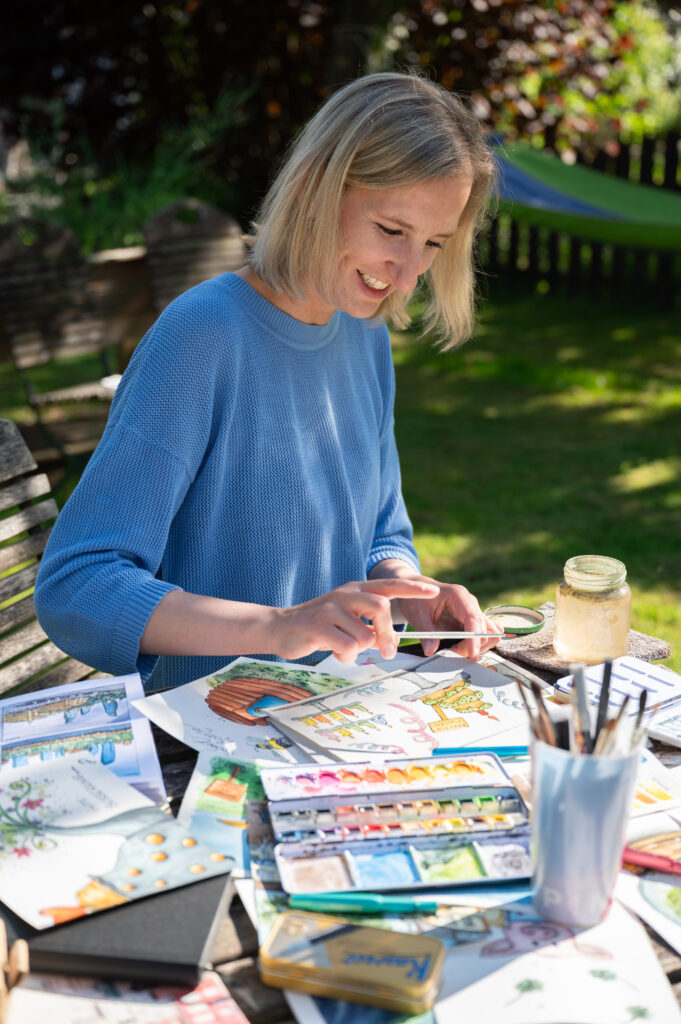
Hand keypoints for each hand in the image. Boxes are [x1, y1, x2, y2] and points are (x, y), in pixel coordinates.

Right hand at [270, 578, 439, 662]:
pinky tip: (332, 650)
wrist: (280, 627)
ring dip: (358, 649)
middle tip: (388, 652)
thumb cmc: (319, 627)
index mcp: (356, 590)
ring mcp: (331, 608)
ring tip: (343, 648)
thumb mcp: (348, 621)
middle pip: (381, 609)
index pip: (389, 585)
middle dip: (388, 633)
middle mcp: (346, 594)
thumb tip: (390, 641)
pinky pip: (347, 646)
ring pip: (364, 635)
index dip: (412, 588)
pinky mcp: (319, 625)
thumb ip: (368, 626)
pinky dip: (344, 654)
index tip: (433, 591)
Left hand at [397, 578, 503, 660]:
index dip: (474, 638)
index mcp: (458, 595)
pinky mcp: (470, 621)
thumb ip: (425, 633)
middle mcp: (470, 603)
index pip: (473, 618)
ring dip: (474, 647)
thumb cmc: (416, 598)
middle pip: (481, 629)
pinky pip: (480, 634)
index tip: (472, 655)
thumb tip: (431, 651)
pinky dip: (474, 645)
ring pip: (485, 633)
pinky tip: (460, 649)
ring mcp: (472, 612)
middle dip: (470, 646)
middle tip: (449, 653)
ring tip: (453, 650)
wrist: (414, 589)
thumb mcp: (417, 615)